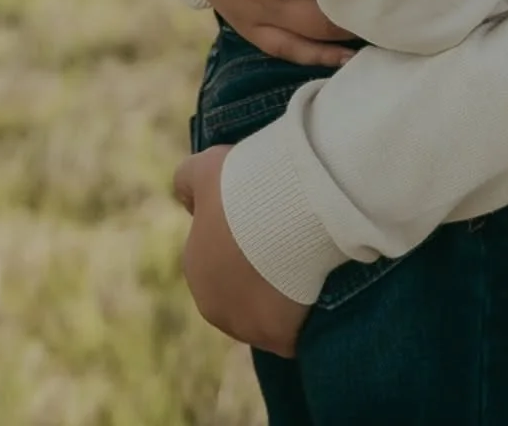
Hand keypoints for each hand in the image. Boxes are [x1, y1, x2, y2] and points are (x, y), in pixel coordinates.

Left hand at [173, 147, 309, 354]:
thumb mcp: (207, 168)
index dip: (248, 232)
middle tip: (295, 232)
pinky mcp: (280, 340)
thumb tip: (183, 195)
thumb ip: (187, 179)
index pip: (222, 254)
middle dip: (265, 265)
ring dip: (286, 289)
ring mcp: (248, 328)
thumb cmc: (244, 186)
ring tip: (312, 254)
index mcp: (197, 267)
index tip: (272, 212)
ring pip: (269, 308)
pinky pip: (296, 326)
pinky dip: (308, 310)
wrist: (285, 212)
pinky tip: (323, 281)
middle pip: (244, 285)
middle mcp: (215, 306)